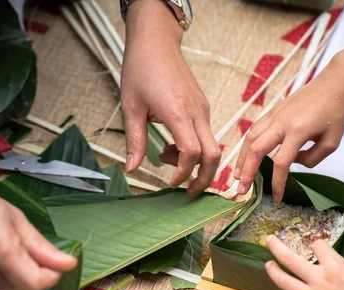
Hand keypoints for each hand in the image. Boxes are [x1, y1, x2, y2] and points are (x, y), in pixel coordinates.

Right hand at [0, 181, 76, 289]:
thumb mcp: (13, 217)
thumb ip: (40, 246)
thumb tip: (68, 264)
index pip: (35, 284)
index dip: (50, 276)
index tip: (54, 263)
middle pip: (23, 286)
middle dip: (30, 269)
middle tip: (17, 245)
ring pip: (7, 289)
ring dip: (12, 274)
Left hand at [121, 0, 220, 196]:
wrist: (156, 41)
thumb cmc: (141, 69)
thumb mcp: (131, 107)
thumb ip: (134, 141)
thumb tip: (132, 168)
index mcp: (178, 113)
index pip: (191, 153)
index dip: (183, 173)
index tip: (171, 184)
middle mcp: (197, 112)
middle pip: (213, 155)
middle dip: (205, 179)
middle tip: (189, 193)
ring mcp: (203, 109)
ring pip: (211, 146)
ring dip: (195, 162)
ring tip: (166, 157)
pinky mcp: (202, 106)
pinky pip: (205, 134)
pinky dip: (193, 147)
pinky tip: (171, 143)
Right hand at [234, 62, 343, 201]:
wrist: (335, 83)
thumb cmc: (336, 113)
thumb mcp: (331, 143)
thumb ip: (311, 159)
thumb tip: (292, 162)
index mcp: (298, 132)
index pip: (281, 163)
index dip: (277, 183)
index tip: (276, 197)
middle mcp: (282, 122)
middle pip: (257, 150)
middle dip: (247, 171)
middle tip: (241, 189)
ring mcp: (275, 114)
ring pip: (250, 138)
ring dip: (241, 158)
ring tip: (237, 174)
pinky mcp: (274, 110)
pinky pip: (255, 128)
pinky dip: (248, 144)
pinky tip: (246, 155)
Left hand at [264, 235, 343, 289]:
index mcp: (335, 265)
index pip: (317, 245)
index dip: (317, 244)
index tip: (317, 246)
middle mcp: (320, 279)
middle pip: (289, 258)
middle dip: (276, 246)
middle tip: (269, 240)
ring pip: (284, 282)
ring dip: (273, 271)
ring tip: (268, 265)